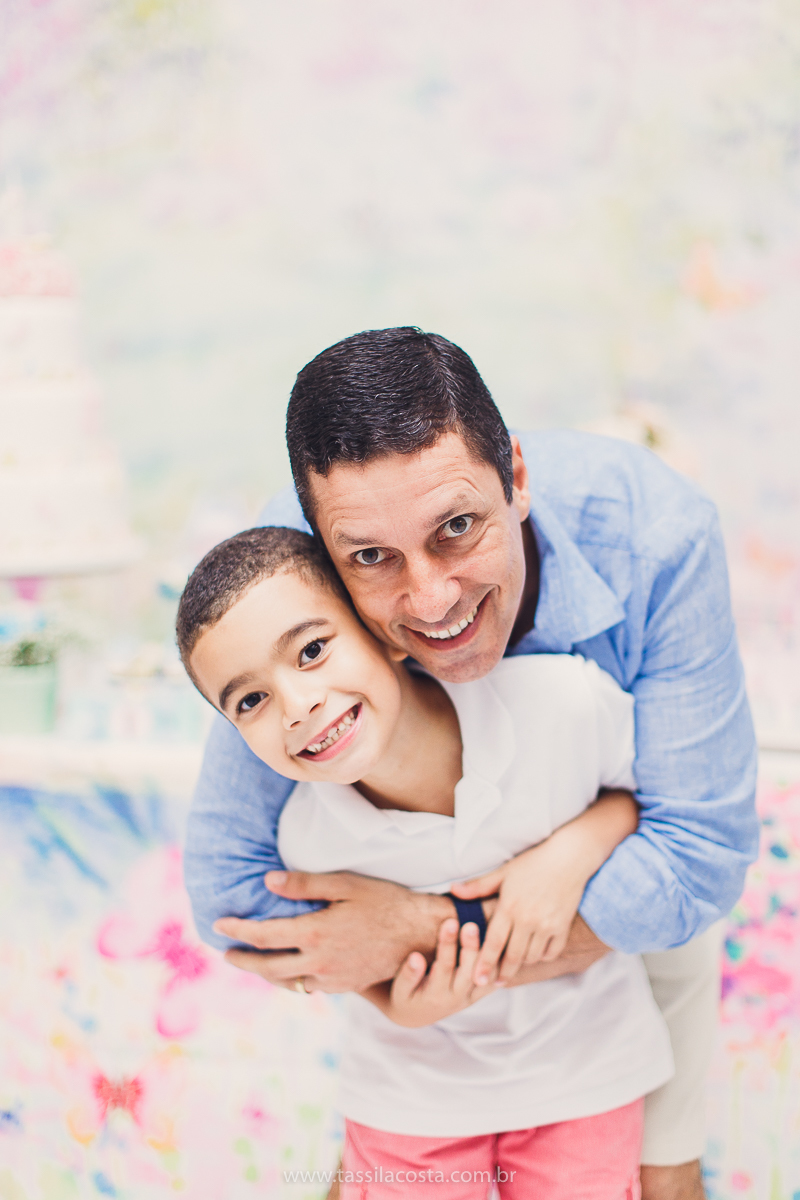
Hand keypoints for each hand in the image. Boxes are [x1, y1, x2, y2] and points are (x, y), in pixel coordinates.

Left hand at [214, 870, 456, 992]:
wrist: (420, 935)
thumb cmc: (384, 901)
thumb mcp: (345, 884)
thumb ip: (304, 885)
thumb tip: (267, 881)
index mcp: (315, 934)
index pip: (263, 936)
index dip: (237, 930)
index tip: (219, 924)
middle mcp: (318, 962)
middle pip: (266, 967)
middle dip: (241, 960)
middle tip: (225, 953)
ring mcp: (332, 979)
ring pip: (286, 981)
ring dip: (264, 972)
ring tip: (252, 961)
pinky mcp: (344, 987)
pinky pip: (308, 986)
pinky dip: (291, 978)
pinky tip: (289, 967)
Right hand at [363, 919, 496, 1026]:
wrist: (418, 1015)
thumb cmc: (406, 997)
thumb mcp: (400, 991)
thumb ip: (408, 976)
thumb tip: (415, 957)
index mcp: (436, 997)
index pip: (444, 967)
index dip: (447, 944)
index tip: (450, 922)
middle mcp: (457, 999)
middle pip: (468, 971)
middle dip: (470, 946)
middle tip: (471, 924)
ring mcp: (471, 997)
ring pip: (485, 975)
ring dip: (487, 952)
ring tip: (488, 930)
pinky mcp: (480, 992)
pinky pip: (494, 978)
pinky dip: (499, 961)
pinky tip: (499, 940)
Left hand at [452, 836, 596, 984]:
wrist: (569, 857)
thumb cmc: (532, 863)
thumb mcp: (503, 872)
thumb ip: (478, 886)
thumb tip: (453, 891)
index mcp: (509, 907)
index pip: (493, 943)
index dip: (484, 964)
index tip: (477, 980)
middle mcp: (528, 919)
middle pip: (512, 956)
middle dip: (502, 973)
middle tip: (493, 983)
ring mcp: (547, 924)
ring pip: (531, 956)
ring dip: (521, 964)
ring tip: (512, 966)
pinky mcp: (563, 926)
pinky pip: (551, 952)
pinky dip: (542, 956)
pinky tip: (534, 954)